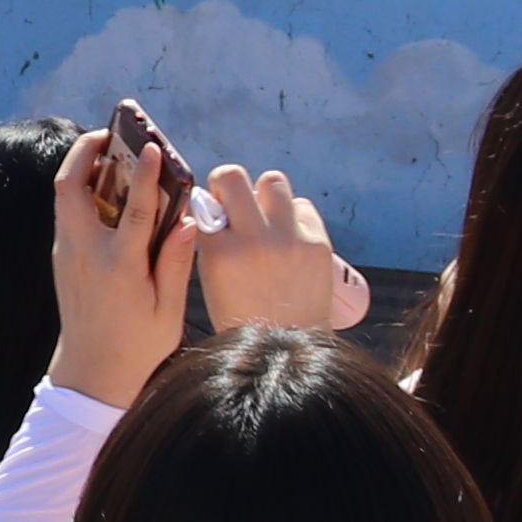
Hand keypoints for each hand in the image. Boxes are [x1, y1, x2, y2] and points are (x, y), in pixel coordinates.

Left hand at [45, 125, 203, 402]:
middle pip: (71, 186)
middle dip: (87, 151)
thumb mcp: (167, 310)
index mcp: (118, 265)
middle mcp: (84, 252)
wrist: (91, 377)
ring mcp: (67, 253)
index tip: (154, 146)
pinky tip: (106, 187)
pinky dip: (81, 190)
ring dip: (82, 167)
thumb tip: (189, 220)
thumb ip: (177, 261)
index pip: (134, 207)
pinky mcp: (62, 259)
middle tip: (112, 133)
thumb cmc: (137, 348)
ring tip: (110, 151)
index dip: (145, 173)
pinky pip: (67, 212)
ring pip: (64, 196)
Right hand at [188, 164, 348, 332]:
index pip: (205, 200)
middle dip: (229, 184)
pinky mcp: (317, 243)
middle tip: (234, 200)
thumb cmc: (242, 316)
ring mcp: (289, 240)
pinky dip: (293, 217)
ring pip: (273, 181)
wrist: (287, 346)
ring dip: (265, 195)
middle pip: (234, 176)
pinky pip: (302, 207)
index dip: (209, 202)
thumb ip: (210, 242)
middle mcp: (254, 240)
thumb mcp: (211, 280)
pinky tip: (289, 236)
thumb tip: (212, 203)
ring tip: (266, 216)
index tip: (213, 207)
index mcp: (221, 252)